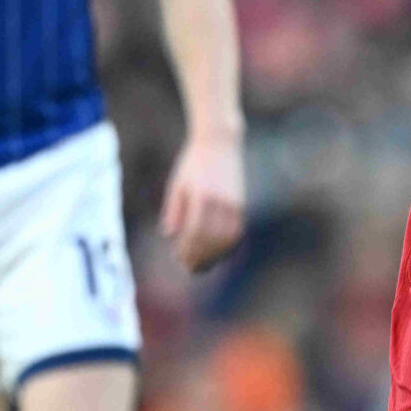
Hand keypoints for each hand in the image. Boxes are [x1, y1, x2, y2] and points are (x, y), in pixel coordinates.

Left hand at [160, 133, 244, 272]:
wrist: (220, 142)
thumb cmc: (193, 162)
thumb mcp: (177, 183)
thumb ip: (174, 209)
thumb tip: (169, 234)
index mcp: (201, 196)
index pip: (194, 231)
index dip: (187, 248)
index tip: (178, 258)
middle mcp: (220, 201)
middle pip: (211, 239)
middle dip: (200, 256)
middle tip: (190, 268)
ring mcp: (233, 203)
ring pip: (227, 238)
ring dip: (215, 255)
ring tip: (204, 264)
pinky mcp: (241, 203)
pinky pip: (237, 231)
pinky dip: (228, 245)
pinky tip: (218, 252)